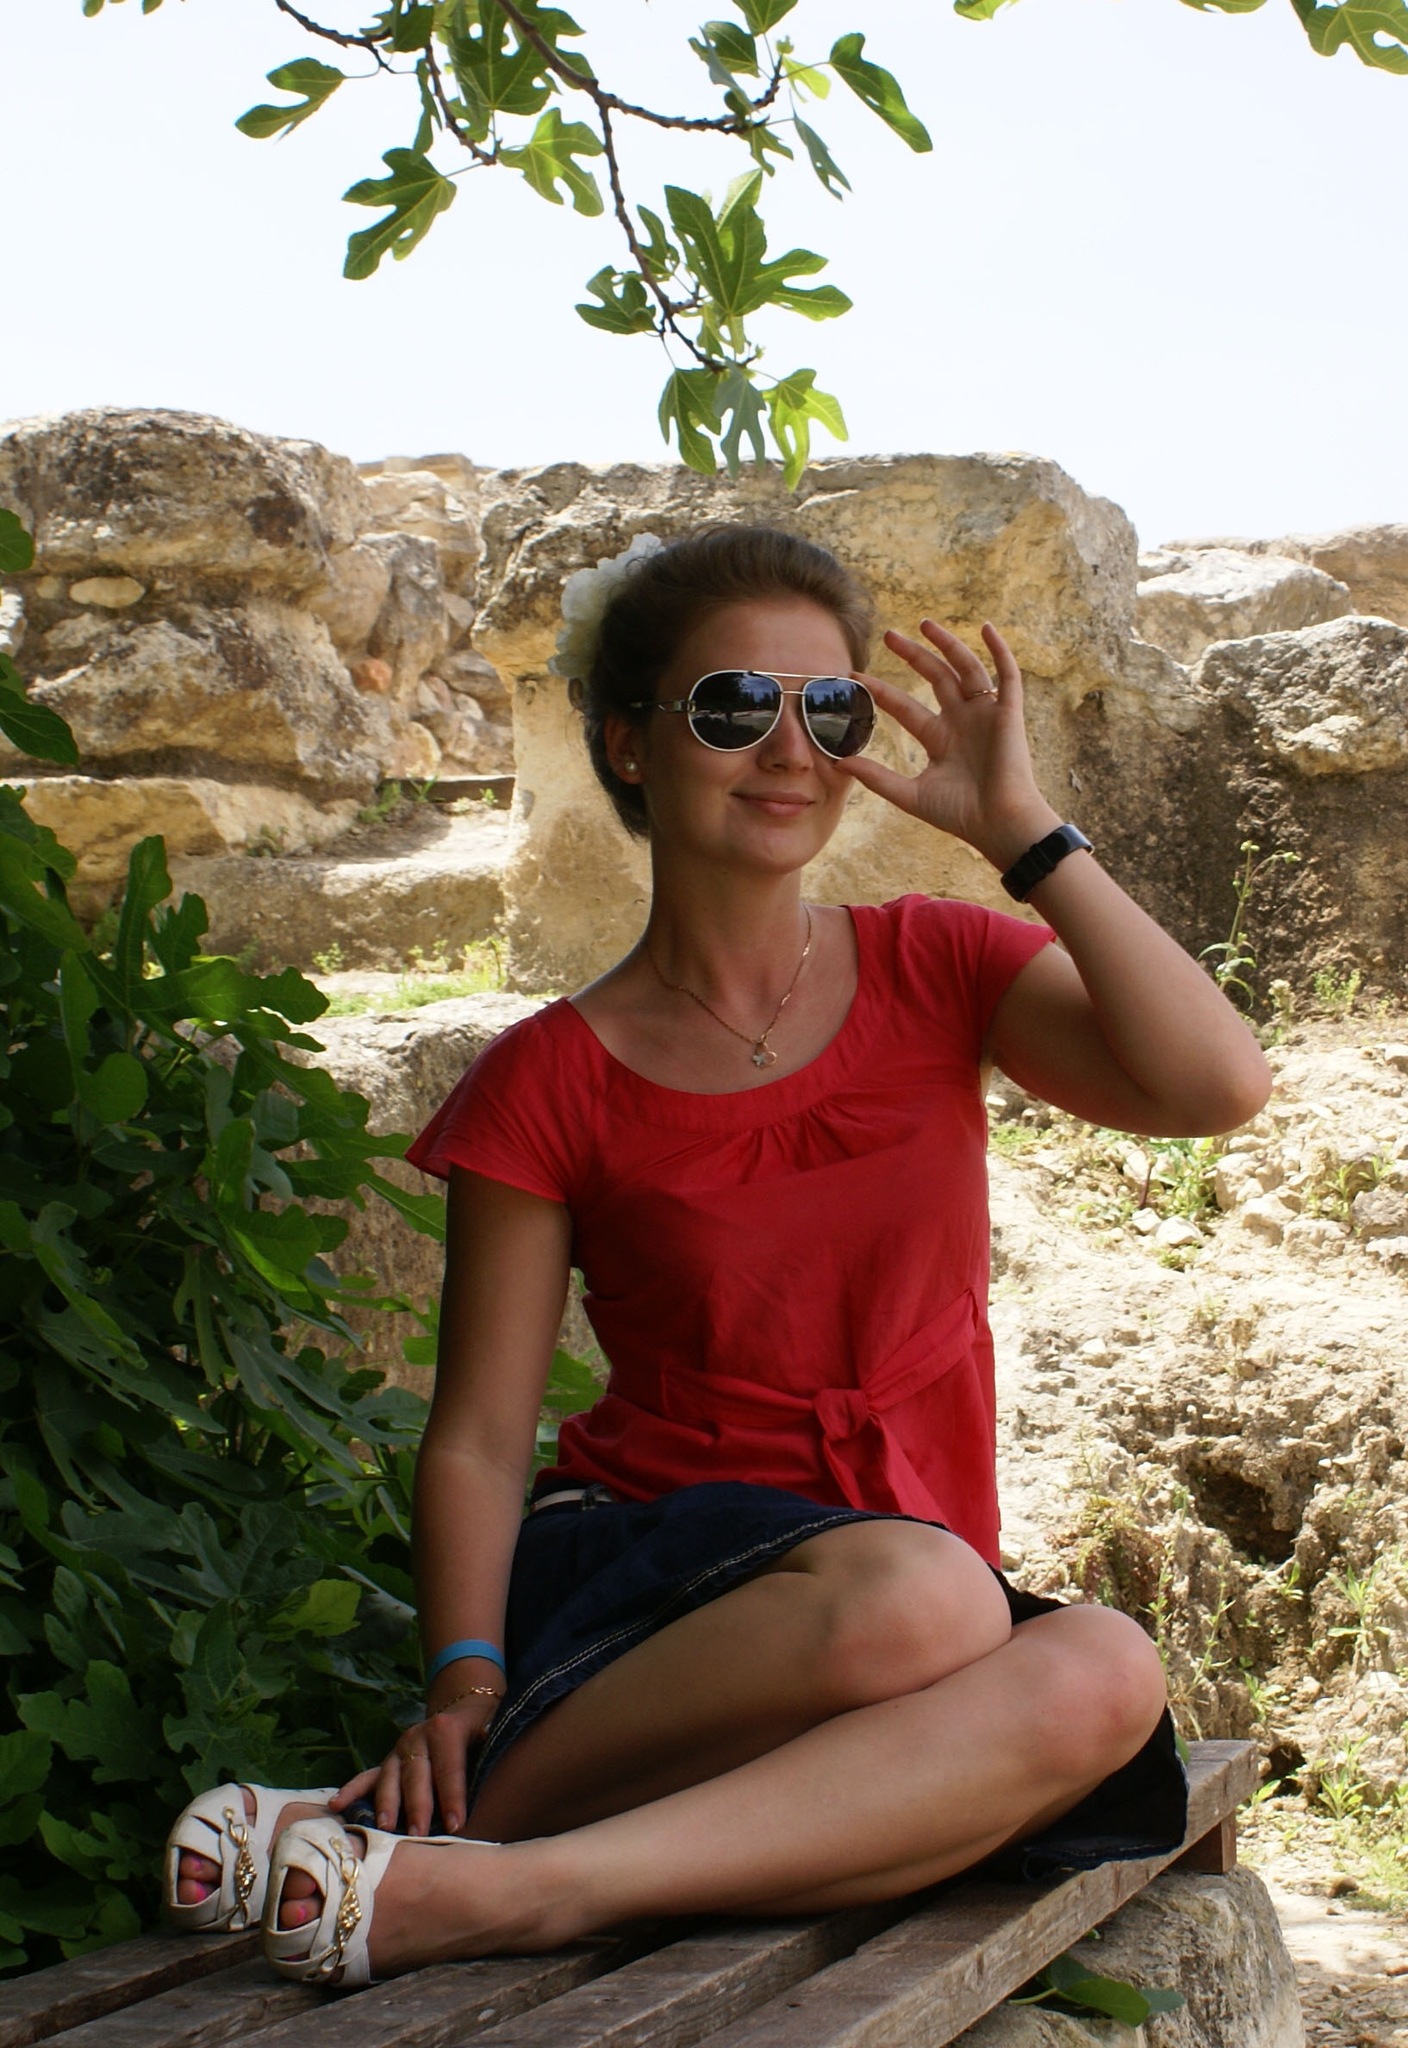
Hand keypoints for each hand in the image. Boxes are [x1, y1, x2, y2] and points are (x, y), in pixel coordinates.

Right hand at [330, 1690, 499, 1837]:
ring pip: (390, 1778)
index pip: (450, 1767)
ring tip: (384, 1828)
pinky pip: (367, 1776)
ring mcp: (399, 1750)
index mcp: (447, 1729)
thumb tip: (500, 1756)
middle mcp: (419, 1736)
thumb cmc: (484, 1729)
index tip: (457, 1825)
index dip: (453, 1796)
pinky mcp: (387, 1761)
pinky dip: (351, 1790)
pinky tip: (336, 1805)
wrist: (465, 1707)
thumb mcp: (493, 1730)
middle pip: (417, 1775)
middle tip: (417, 1834)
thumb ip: (494, 1745)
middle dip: (418, 1806)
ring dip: (386, 1804)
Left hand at [839, 621, 1060, 869]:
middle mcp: (961, 720)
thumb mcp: (910, 794)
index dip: (883, 691)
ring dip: (948, 644)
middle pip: (934, 677)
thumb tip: (838, 763)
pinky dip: (999, 650)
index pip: (905, 707)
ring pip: (965, 668)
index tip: (856, 676)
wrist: (998, 824)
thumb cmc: (960, 815)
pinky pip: (1007, 674)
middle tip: (888, 635)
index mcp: (940, 738)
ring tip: (925, 624)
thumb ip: (876, 778)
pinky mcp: (1008, 712)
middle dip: (913, 655)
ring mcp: (985, 714)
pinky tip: (986, 628)